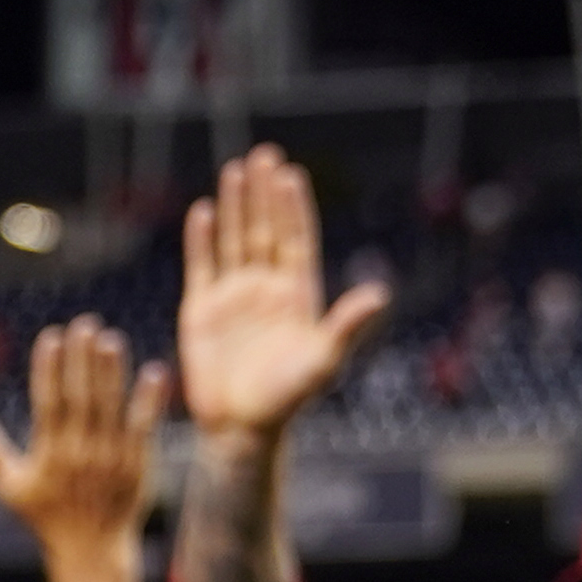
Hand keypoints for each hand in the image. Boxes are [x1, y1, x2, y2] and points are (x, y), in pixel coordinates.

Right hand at [0, 314, 168, 558]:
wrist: (90, 550)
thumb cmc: (46, 516)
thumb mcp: (10, 488)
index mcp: (49, 455)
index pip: (48, 403)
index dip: (48, 368)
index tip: (51, 336)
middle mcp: (79, 453)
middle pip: (80, 397)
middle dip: (81, 359)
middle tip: (84, 324)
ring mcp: (111, 458)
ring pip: (110, 407)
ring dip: (111, 371)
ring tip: (110, 338)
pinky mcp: (137, 464)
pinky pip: (143, 427)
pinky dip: (149, 400)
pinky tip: (154, 371)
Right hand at [174, 146, 387, 445]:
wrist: (241, 428)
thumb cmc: (287, 399)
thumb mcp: (324, 361)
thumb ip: (347, 325)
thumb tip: (381, 294)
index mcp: (297, 294)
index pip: (296, 239)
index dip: (294, 208)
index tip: (291, 174)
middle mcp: (265, 288)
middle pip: (264, 229)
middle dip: (263, 193)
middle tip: (263, 154)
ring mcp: (232, 297)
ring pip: (234, 239)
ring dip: (234, 205)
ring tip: (234, 170)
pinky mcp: (200, 311)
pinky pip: (201, 266)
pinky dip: (200, 239)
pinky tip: (202, 211)